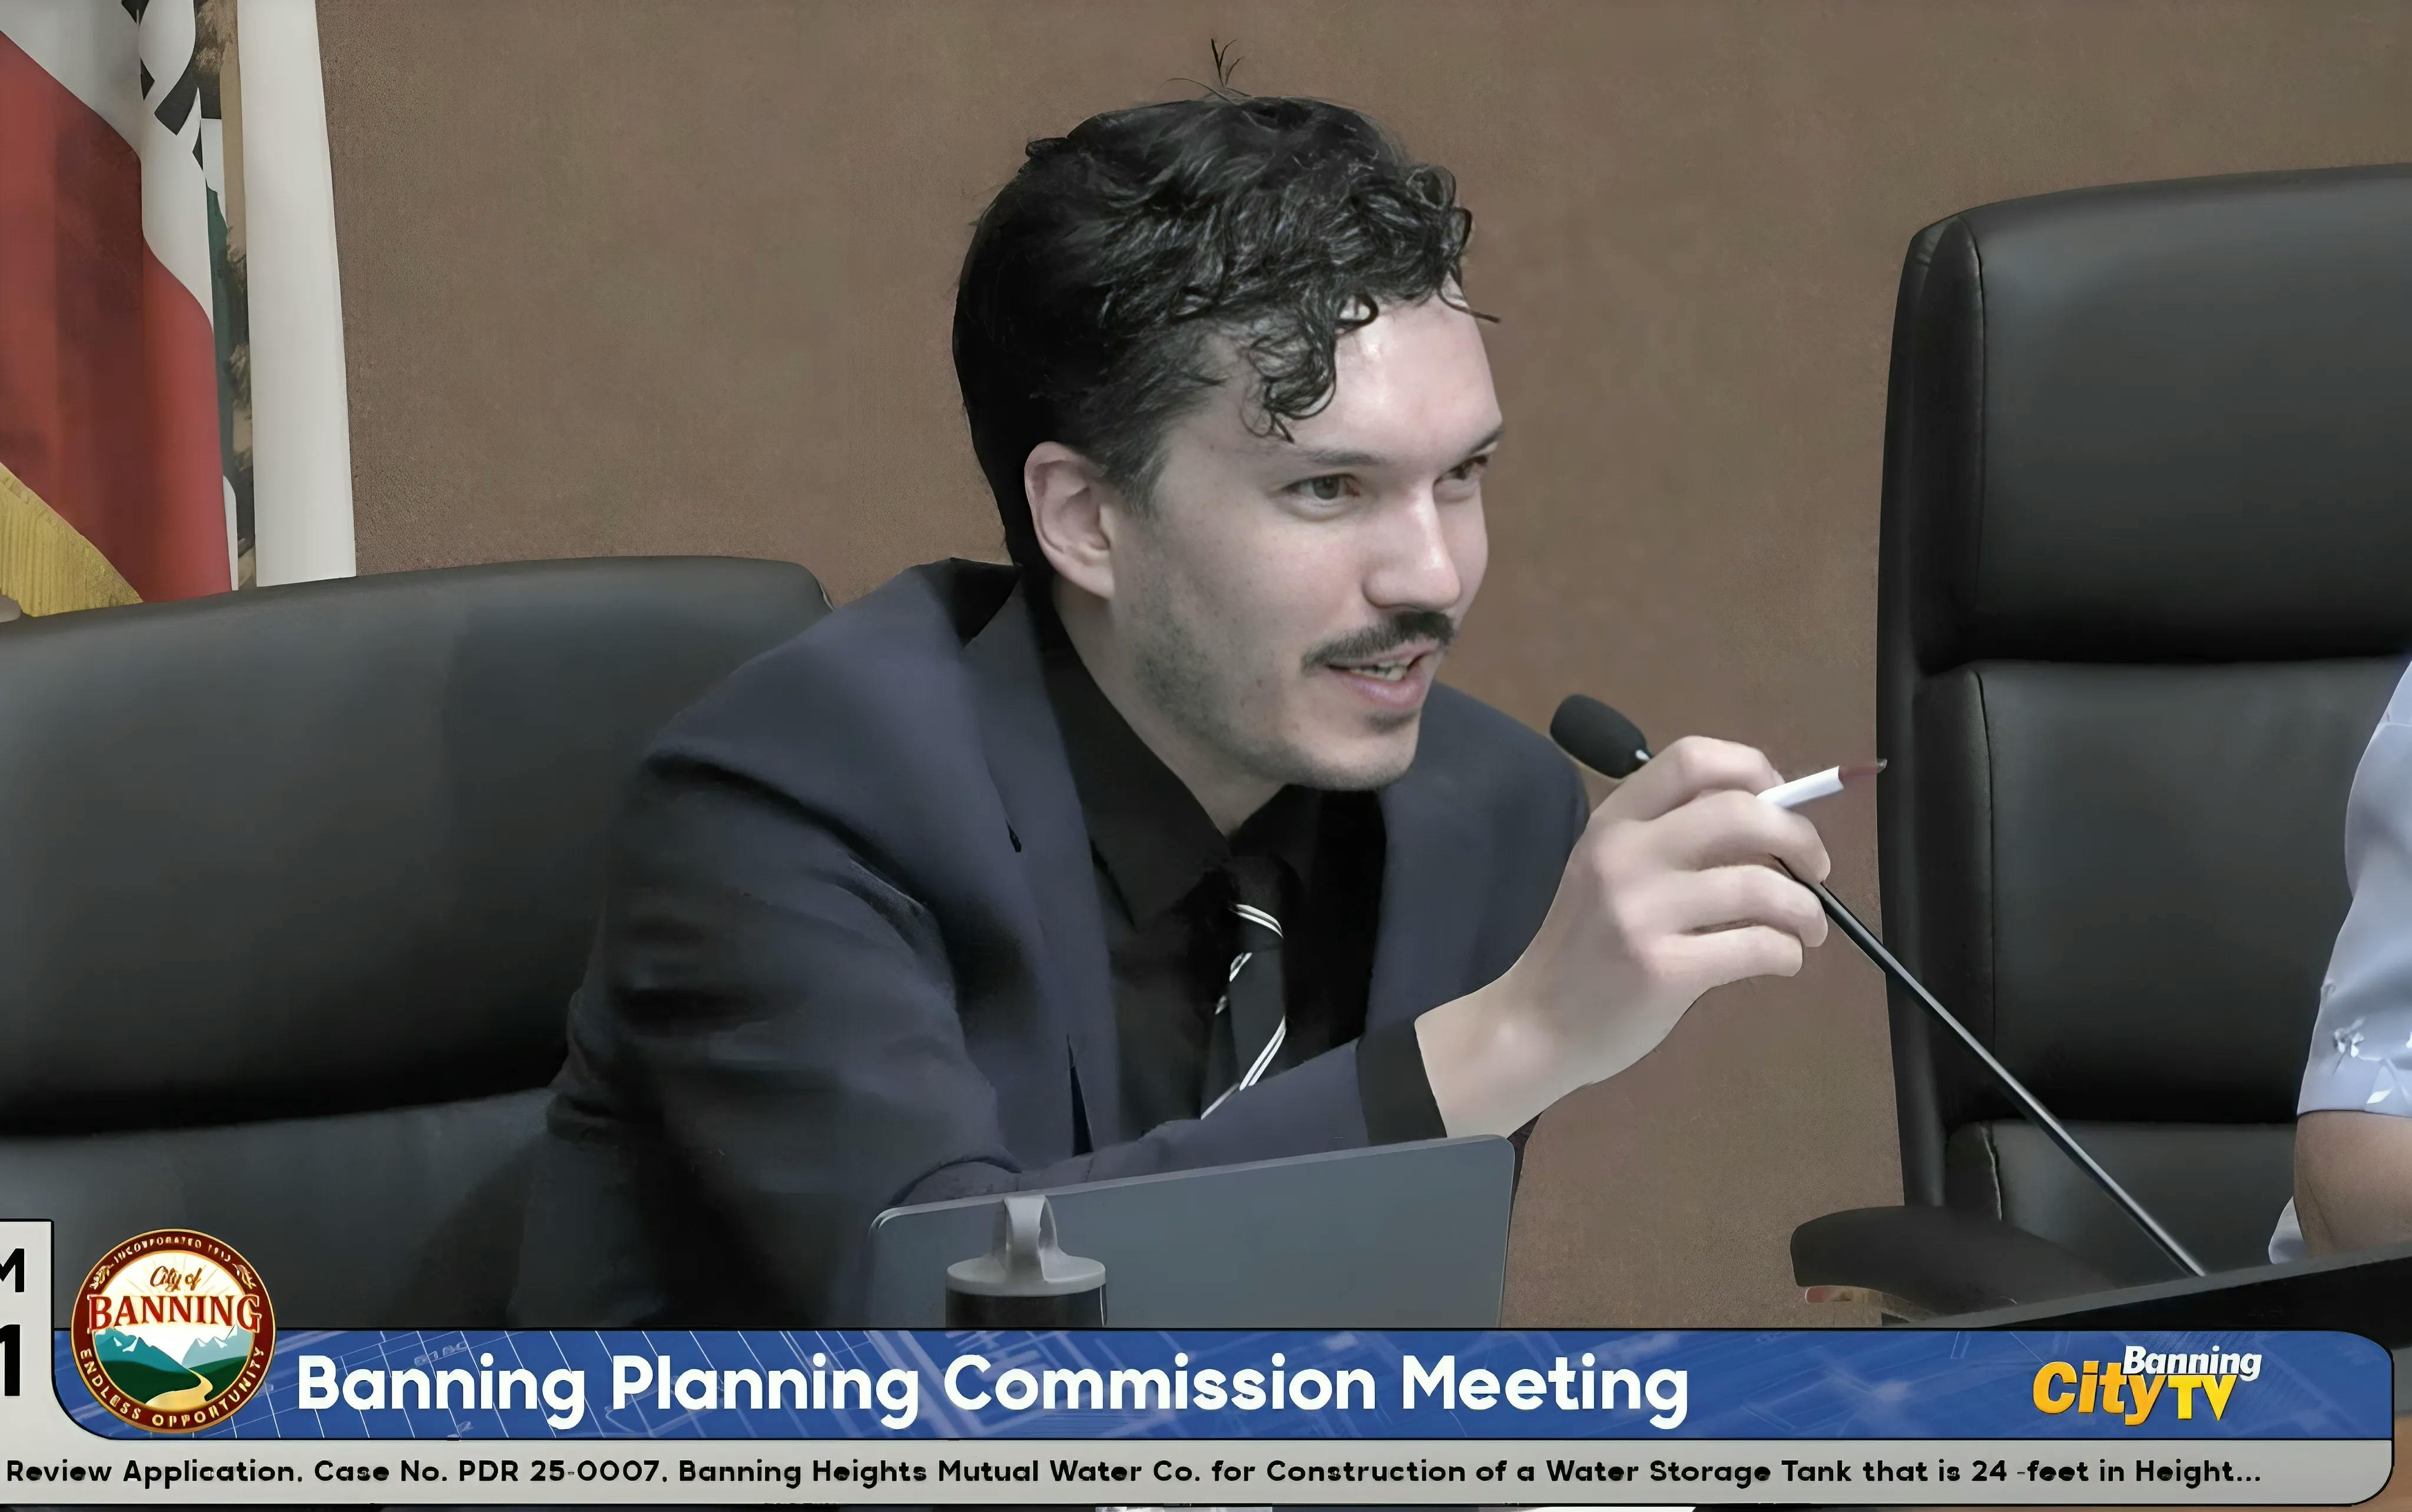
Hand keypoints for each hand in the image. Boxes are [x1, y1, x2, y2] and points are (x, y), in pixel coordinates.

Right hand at [1421, 737, 1832, 1134]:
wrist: (1535, 1024)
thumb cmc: (1586, 945)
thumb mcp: (1608, 870)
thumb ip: (1670, 838)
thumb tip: (1773, 818)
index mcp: (1613, 823)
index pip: (1691, 759)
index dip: (1752, 769)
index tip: (1780, 799)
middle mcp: (1624, 856)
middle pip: (1740, 812)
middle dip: (1800, 838)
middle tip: (1817, 869)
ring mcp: (1640, 913)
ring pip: (1760, 885)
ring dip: (1805, 908)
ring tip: (1809, 929)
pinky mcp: (1663, 970)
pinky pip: (1757, 946)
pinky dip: (1788, 952)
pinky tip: (1783, 960)